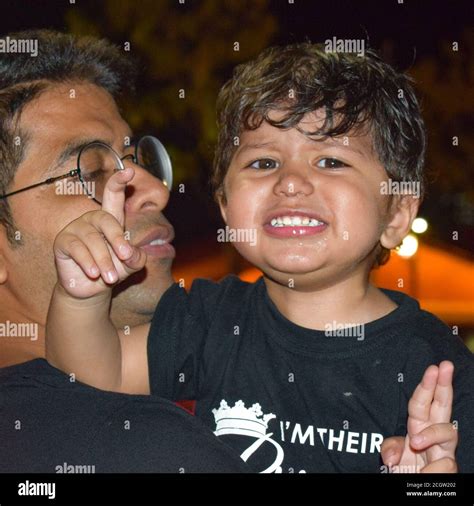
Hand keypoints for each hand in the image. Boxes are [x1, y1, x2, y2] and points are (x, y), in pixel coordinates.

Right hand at [53, 168, 145, 298]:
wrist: (92, 289)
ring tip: (111, 277)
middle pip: (107, 219)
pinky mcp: (63, 242)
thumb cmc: (113, 270)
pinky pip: (77, 249)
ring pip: (93, 240)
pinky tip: (94, 274)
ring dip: (104, 260)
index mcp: (110, 219)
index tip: (127, 171)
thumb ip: (136, 257)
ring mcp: (76, 228)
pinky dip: (88, 262)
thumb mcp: (129, 265)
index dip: (119, 182)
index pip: (114, 196)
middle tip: (126, 257)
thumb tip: (131, 253)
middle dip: (118, 239)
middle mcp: (92, 219)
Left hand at [381, 361, 457, 472]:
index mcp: (417, 427)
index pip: (421, 403)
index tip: (433, 368)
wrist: (414, 491)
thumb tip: (389, 455)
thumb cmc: (406, 470)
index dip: (426, 386)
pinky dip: (431, 471)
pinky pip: (446, 465)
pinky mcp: (450, 471)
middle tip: (445, 366)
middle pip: (442, 406)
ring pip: (449, 432)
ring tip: (415, 442)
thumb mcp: (393, 457)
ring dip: (432, 434)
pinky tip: (423, 475)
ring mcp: (444, 453)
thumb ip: (390, 448)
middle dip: (444, 384)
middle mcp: (434, 437)